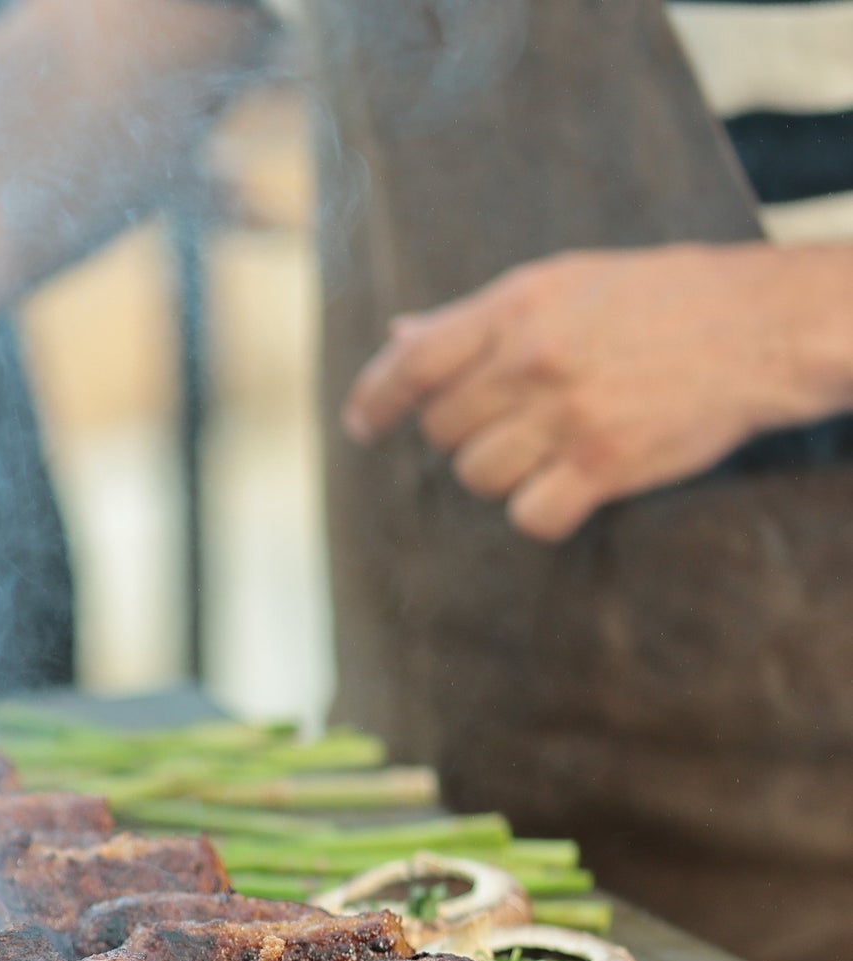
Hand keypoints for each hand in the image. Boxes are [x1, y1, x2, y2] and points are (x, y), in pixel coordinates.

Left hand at [341, 244, 852, 542]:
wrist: (762, 326)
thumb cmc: (660, 301)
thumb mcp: (564, 282)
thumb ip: (476, 319)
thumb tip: (400, 337)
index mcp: (517, 306)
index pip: (413, 361)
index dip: (375, 399)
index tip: (360, 426)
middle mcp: (532, 359)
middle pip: (442, 430)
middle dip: (463, 434)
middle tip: (514, 419)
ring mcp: (566, 414)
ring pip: (478, 476)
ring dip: (502, 474)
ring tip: (551, 446)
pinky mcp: (601, 465)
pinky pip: (528, 517)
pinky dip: (540, 512)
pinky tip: (569, 488)